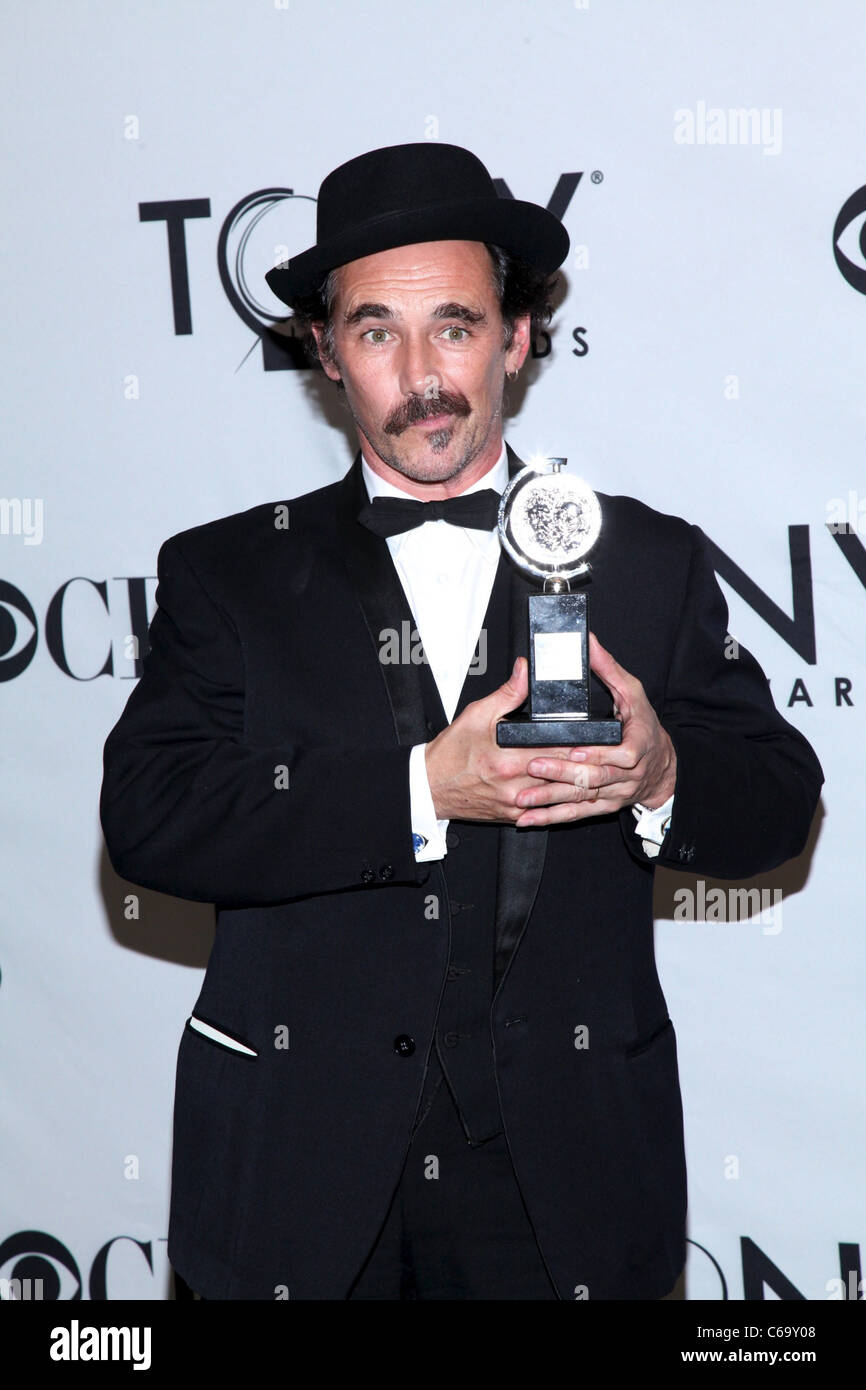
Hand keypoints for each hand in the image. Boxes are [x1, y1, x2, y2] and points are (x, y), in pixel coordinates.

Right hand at [425, 657, 591, 823]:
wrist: (430, 787)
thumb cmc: (450, 753)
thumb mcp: (477, 714)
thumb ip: (508, 693)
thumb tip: (525, 671)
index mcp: (509, 759)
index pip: (559, 751)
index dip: (583, 744)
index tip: (600, 738)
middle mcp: (516, 785)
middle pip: (564, 774)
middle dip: (586, 764)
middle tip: (606, 755)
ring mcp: (517, 804)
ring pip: (560, 795)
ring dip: (578, 784)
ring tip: (596, 773)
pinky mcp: (514, 816)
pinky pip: (545, 811)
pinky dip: (560, 801)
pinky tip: (572, 792)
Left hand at [512, 633, 676, 827]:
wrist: (662, 765)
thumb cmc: (645, 726)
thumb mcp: (633, 692)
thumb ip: (609, 668)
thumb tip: (590, 642)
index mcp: (635, 745)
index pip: (620, 755)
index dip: (598, 753)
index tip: (575, 749)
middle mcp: (625, 774)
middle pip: (594, 777)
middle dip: (563, 774)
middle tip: (534, 768)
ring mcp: (613, 793)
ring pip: (581, 798)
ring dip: (551, 800)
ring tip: (523, 799)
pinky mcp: (602, 805)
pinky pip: (575, 813)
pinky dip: (551, 817)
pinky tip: (528, 820)